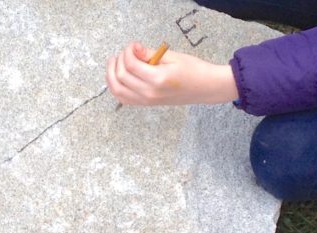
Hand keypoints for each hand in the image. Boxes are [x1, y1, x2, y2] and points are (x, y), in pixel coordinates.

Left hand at [105, 42, 237, 106]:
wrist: (205, 88)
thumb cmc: (193, 70)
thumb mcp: (172, 56)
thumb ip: (149, 54)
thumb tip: (133, 49)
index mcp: (158, 79)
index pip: (130, 64)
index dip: (127, 51)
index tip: (133, 45)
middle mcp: (149, 93)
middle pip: (120, 77)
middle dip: (118, 60)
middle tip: (126, 52)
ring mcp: (146, 101)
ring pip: (117, 90)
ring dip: (111, 74)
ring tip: (116, 62)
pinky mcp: (146, 104)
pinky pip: (123, 98)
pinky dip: (116, 87)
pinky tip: (119, 76)